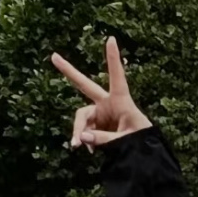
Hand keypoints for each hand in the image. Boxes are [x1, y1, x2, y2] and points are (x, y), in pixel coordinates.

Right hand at [51, 37, 151, 151]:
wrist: (144, 157)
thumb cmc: (142, 144)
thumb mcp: (126, 141)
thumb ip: (104, 139)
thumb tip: (81, 138)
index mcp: (121, 101)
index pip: (117, 77)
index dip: (113, 59)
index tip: (112, 39)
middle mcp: (108, 104)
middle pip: (85, 86)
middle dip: (69, 72)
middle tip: (53, 56)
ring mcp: (101, 114)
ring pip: (82, 117)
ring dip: (78, 129)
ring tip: (75, 145)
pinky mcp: (97, 126)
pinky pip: (85, 131)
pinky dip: (84, 140)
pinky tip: (87, 150)